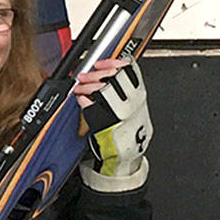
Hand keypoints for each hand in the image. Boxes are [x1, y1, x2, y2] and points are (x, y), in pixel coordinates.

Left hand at [74, 58, 151, 191]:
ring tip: (80, 88)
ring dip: (86, 86)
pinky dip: (84, 101)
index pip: (129, 70)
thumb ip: (124, 89)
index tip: (100, 64)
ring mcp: (120, 115)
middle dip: (95, 74)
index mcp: (139, 97)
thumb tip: (107, 71)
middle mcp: (132, 104)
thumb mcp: (134, 106)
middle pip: (113, 77)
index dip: (112, 62)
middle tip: (85, 76)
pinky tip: (81, 100)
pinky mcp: (107, 125)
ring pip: (102, 90)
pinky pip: (92, 107)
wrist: (126, 157)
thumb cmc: (128, 132)